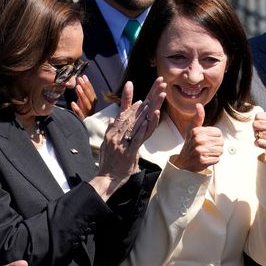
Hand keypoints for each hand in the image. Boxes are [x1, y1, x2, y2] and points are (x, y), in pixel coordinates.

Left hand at [70, 74, 97, 119]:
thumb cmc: (82, 116)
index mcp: (92, 105)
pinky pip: (80, 115)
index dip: (88, 85)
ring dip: (82, 95)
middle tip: (80, 79)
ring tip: (77, 87)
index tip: (84, 77)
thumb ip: (82, 97)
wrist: (82, 132)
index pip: (92, 94)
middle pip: (90, 98)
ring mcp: (87, 115)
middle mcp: (91, 109)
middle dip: (86, 88)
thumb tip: (79, 84)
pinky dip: (77, 109)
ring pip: (86, 105)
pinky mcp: (82, 121)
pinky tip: (73, 103)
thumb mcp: (82, 105)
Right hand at [92, 79, 164, 198]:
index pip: (125, 114)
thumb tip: (113, 119)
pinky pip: (137, 138)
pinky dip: (144, 128)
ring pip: (137, 123)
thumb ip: (111, 130)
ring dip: (149, 109)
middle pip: (134, 114)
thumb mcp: (107, 144)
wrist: (106, 178)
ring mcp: (122, 143)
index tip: (145, 95)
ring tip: (159, 97)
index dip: (135, 104)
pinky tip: (150, 119)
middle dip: (147, 100)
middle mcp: (116, 135)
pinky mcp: (129, 152)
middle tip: (158, 86)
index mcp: (113, 132)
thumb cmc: (109, 163)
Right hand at [171, 103, 223, 172]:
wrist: (183, 162)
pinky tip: (206, 159)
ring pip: (220, 151)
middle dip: (216, 146)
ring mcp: (200, 151)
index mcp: (197, 131)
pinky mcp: (202, 161)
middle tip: (207, 147)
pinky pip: (217, 159)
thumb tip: (198, 104)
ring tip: (207, 153)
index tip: (207, 139)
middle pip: (221, 142)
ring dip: (216, 153)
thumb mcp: (192, 129)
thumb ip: (198, 117)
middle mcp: (198, 140)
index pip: (218, 133)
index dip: (215, 137)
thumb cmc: (190, 144)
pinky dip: (213, 160)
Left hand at [253, 91, 265, 162]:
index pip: (257, 116)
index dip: (258, 122)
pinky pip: (258, 142)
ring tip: (265, 139)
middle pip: (255, 124)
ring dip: (258, 138)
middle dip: (257, 130)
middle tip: (264, 134)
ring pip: (256, 134)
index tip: (265, 126)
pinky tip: (264, 145)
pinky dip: (258, 144)